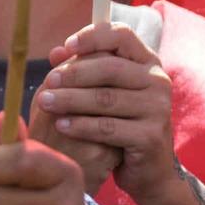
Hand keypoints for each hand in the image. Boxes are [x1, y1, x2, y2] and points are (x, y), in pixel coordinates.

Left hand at [32, 24, 178, 204]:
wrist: (148, 168)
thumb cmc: (122, 124)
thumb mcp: (107, 92)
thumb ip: (86, 71)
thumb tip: (56, 53)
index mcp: (148, 63)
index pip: (122, 35)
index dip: (92, 37)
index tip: (66, 47)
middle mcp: (158, 81)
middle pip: (111, 67)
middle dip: (74, 73)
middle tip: (48, 81)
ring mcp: (158, 109)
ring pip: (106, 98)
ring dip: (71, 99)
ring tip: (45, 102)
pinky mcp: (150, 136)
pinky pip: (108, 127)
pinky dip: (81, 125)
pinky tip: (61, 125)